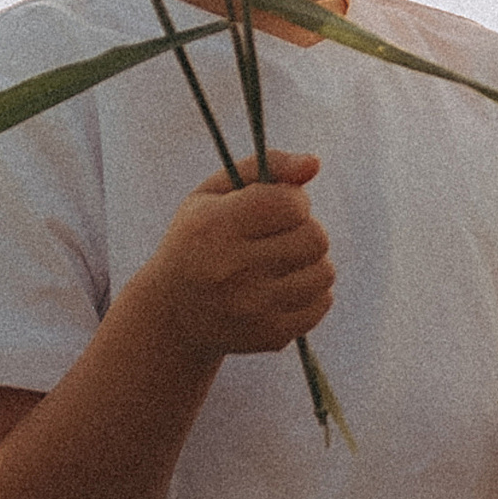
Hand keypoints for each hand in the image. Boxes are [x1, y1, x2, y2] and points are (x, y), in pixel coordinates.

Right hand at [148, 151, 334, 362]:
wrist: (173, 313)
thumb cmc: (199, 238)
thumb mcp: (215, 192)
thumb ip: (266, 167)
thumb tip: (314, 163)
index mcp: (213, 227)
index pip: (290, 205)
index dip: (294, 201)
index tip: (278, 206)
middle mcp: (231, 271)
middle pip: (315, 238)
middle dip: (305, 229)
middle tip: (279, 235)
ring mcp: (252, 309)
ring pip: (324, 272)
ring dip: (310, 261)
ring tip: (282, 261)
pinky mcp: (269, 335)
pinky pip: (322, 302)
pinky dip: (311, 291)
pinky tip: (282, 287)